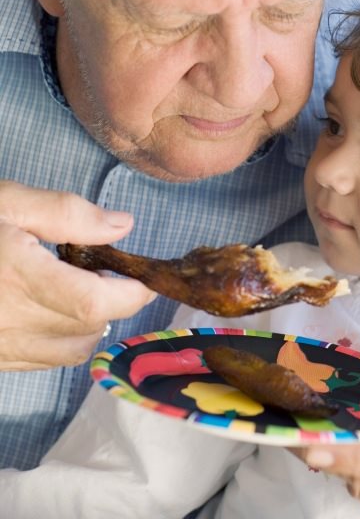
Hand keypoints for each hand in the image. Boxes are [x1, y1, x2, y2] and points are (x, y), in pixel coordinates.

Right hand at [0, 181, 155, 370]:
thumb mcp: (8, 201)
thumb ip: (67, 213)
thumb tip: (123, 226)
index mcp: (17, 278)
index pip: (92, 303)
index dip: (129, 294)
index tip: (144, 277)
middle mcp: (9, 323)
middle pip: (87, 329)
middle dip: (112, 304)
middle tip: (106, 272)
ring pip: (69, 352)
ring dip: (88, 324)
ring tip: (78, 288)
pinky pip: (42, 362)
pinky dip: (61, 340)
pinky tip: (49, 309)